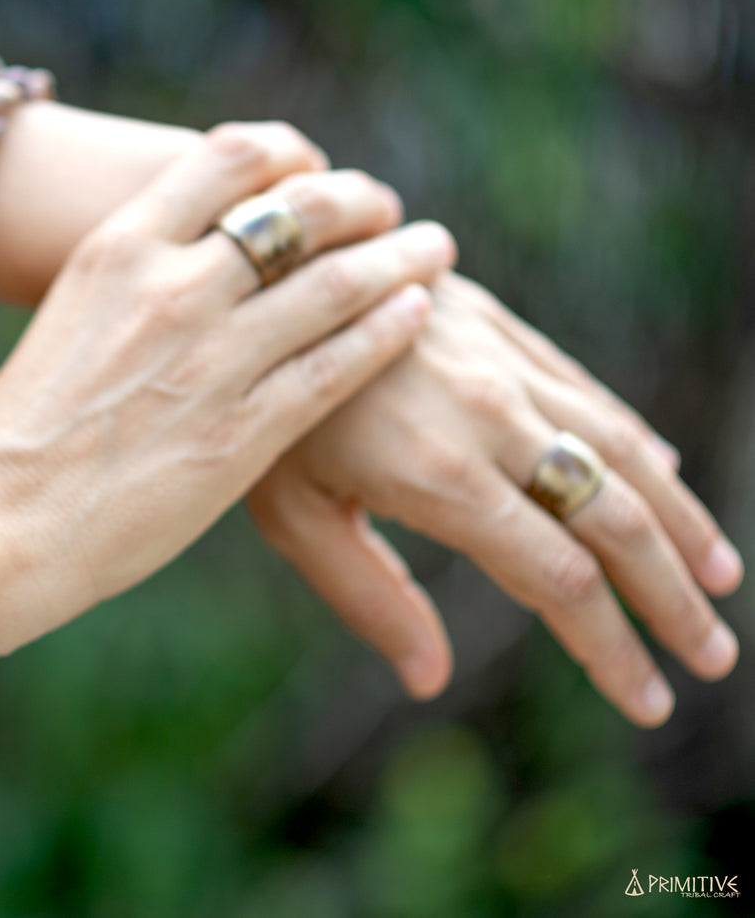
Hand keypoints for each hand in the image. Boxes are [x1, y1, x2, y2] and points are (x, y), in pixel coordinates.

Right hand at [0, 126, 456, 660]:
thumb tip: (191, 261)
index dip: (291, 153)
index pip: (229, 156)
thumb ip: (135, 280)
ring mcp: (210, 358)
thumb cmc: (21, 429)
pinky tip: (418, 317)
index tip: (315, 169)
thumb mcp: (71, 316)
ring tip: (434, 250)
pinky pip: (340, 362)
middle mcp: (169, 287)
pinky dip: (390, 330)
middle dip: (360, 199)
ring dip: (401, 259)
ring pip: (337, 281)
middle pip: (301, 209)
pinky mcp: (242, 432)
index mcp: (116, 248)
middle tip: (389, 209)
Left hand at [249, 272, 742, 725]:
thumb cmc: (263, 404)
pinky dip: (637, 440)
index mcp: (440, 476)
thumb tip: (430, 679)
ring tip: (720, 576)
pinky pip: (587, 391)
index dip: (611, 649)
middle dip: (672, 596)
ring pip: (623, 447)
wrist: (263, 271)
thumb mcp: (289, 511)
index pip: (559, 580)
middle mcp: (489, 416)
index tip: (649, 700)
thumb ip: (366, 594)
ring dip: (682, 518)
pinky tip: (664, 473)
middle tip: (712, 656)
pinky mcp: (498, 326)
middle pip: (614, 519)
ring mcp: (501, 364)